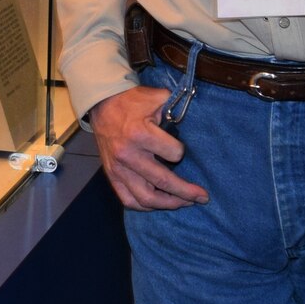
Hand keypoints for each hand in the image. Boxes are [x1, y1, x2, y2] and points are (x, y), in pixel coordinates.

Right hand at [88, 85, 210, 211]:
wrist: (102, 104)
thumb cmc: (131, 101)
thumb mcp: (156, 97)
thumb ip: (175, 109)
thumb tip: (191, 122)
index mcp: (140, 134)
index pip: (173, 153)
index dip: (181, 153)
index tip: (181, 150)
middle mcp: (128, 155)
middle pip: (163, 182)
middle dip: (186, 192)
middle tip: (203, 198)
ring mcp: (118, 169)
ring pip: (146, 198)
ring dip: (169, 204)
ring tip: (185, 203)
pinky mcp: (111, 175)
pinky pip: (128, 200)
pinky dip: (145, 206)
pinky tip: (159, 204)